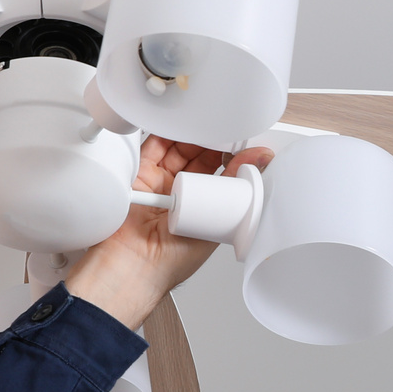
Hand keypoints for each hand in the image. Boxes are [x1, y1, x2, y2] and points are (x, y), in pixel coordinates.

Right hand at [65, 135, 273, 329]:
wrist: (136, 266)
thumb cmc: (171, 261)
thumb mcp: (212, 225)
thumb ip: (232, 194)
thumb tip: (257, 167)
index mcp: (200, 205)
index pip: (217, 172)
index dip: (230, 156)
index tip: (246, 144)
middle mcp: (179, 192)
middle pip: (197, 155)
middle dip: (213, 141)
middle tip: (228, 129)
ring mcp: (158, 181)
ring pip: (178, 147)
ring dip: (193, 135)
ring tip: (209, 125)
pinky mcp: (140, 173)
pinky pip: (154, 145)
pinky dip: (167, 132)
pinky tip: (182, 124)